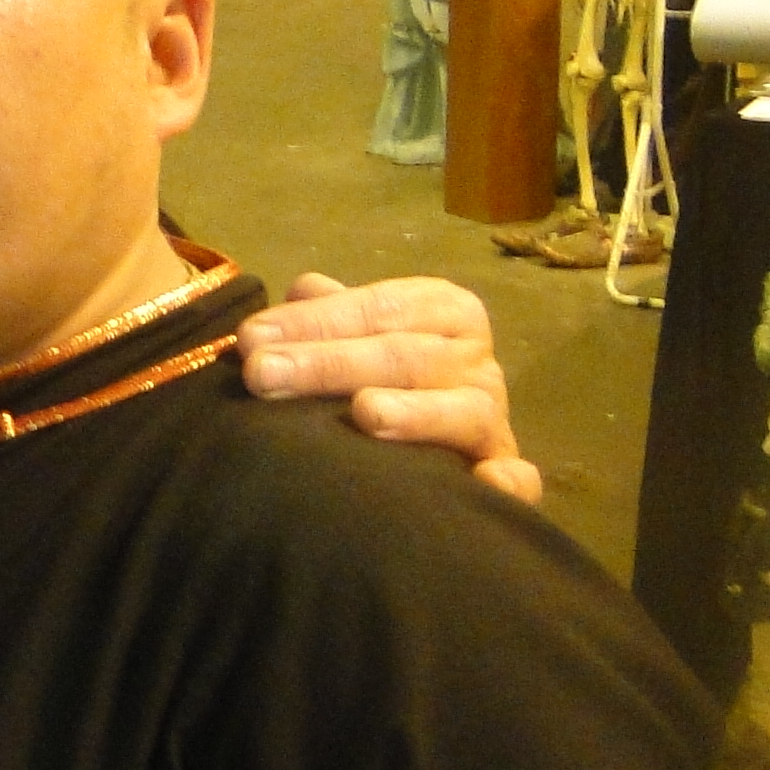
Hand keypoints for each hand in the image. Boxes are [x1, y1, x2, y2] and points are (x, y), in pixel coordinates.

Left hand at [238, 272, 542, 506]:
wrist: (438, 438)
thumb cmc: (381, 373)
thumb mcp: (359, 333)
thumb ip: (331, 313)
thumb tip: (302, 288)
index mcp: (443, 312)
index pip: (378, 309)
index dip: (314, 322)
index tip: (251, 340)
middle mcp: (474, 360)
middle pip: (405, 356)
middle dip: (329, 364)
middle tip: (261, 376)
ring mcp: (494, 417)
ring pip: (461, 410)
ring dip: (416, 413)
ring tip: (365, 414)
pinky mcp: (506, 471)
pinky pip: (518, 477)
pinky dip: (505, 481)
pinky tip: (481, 481)